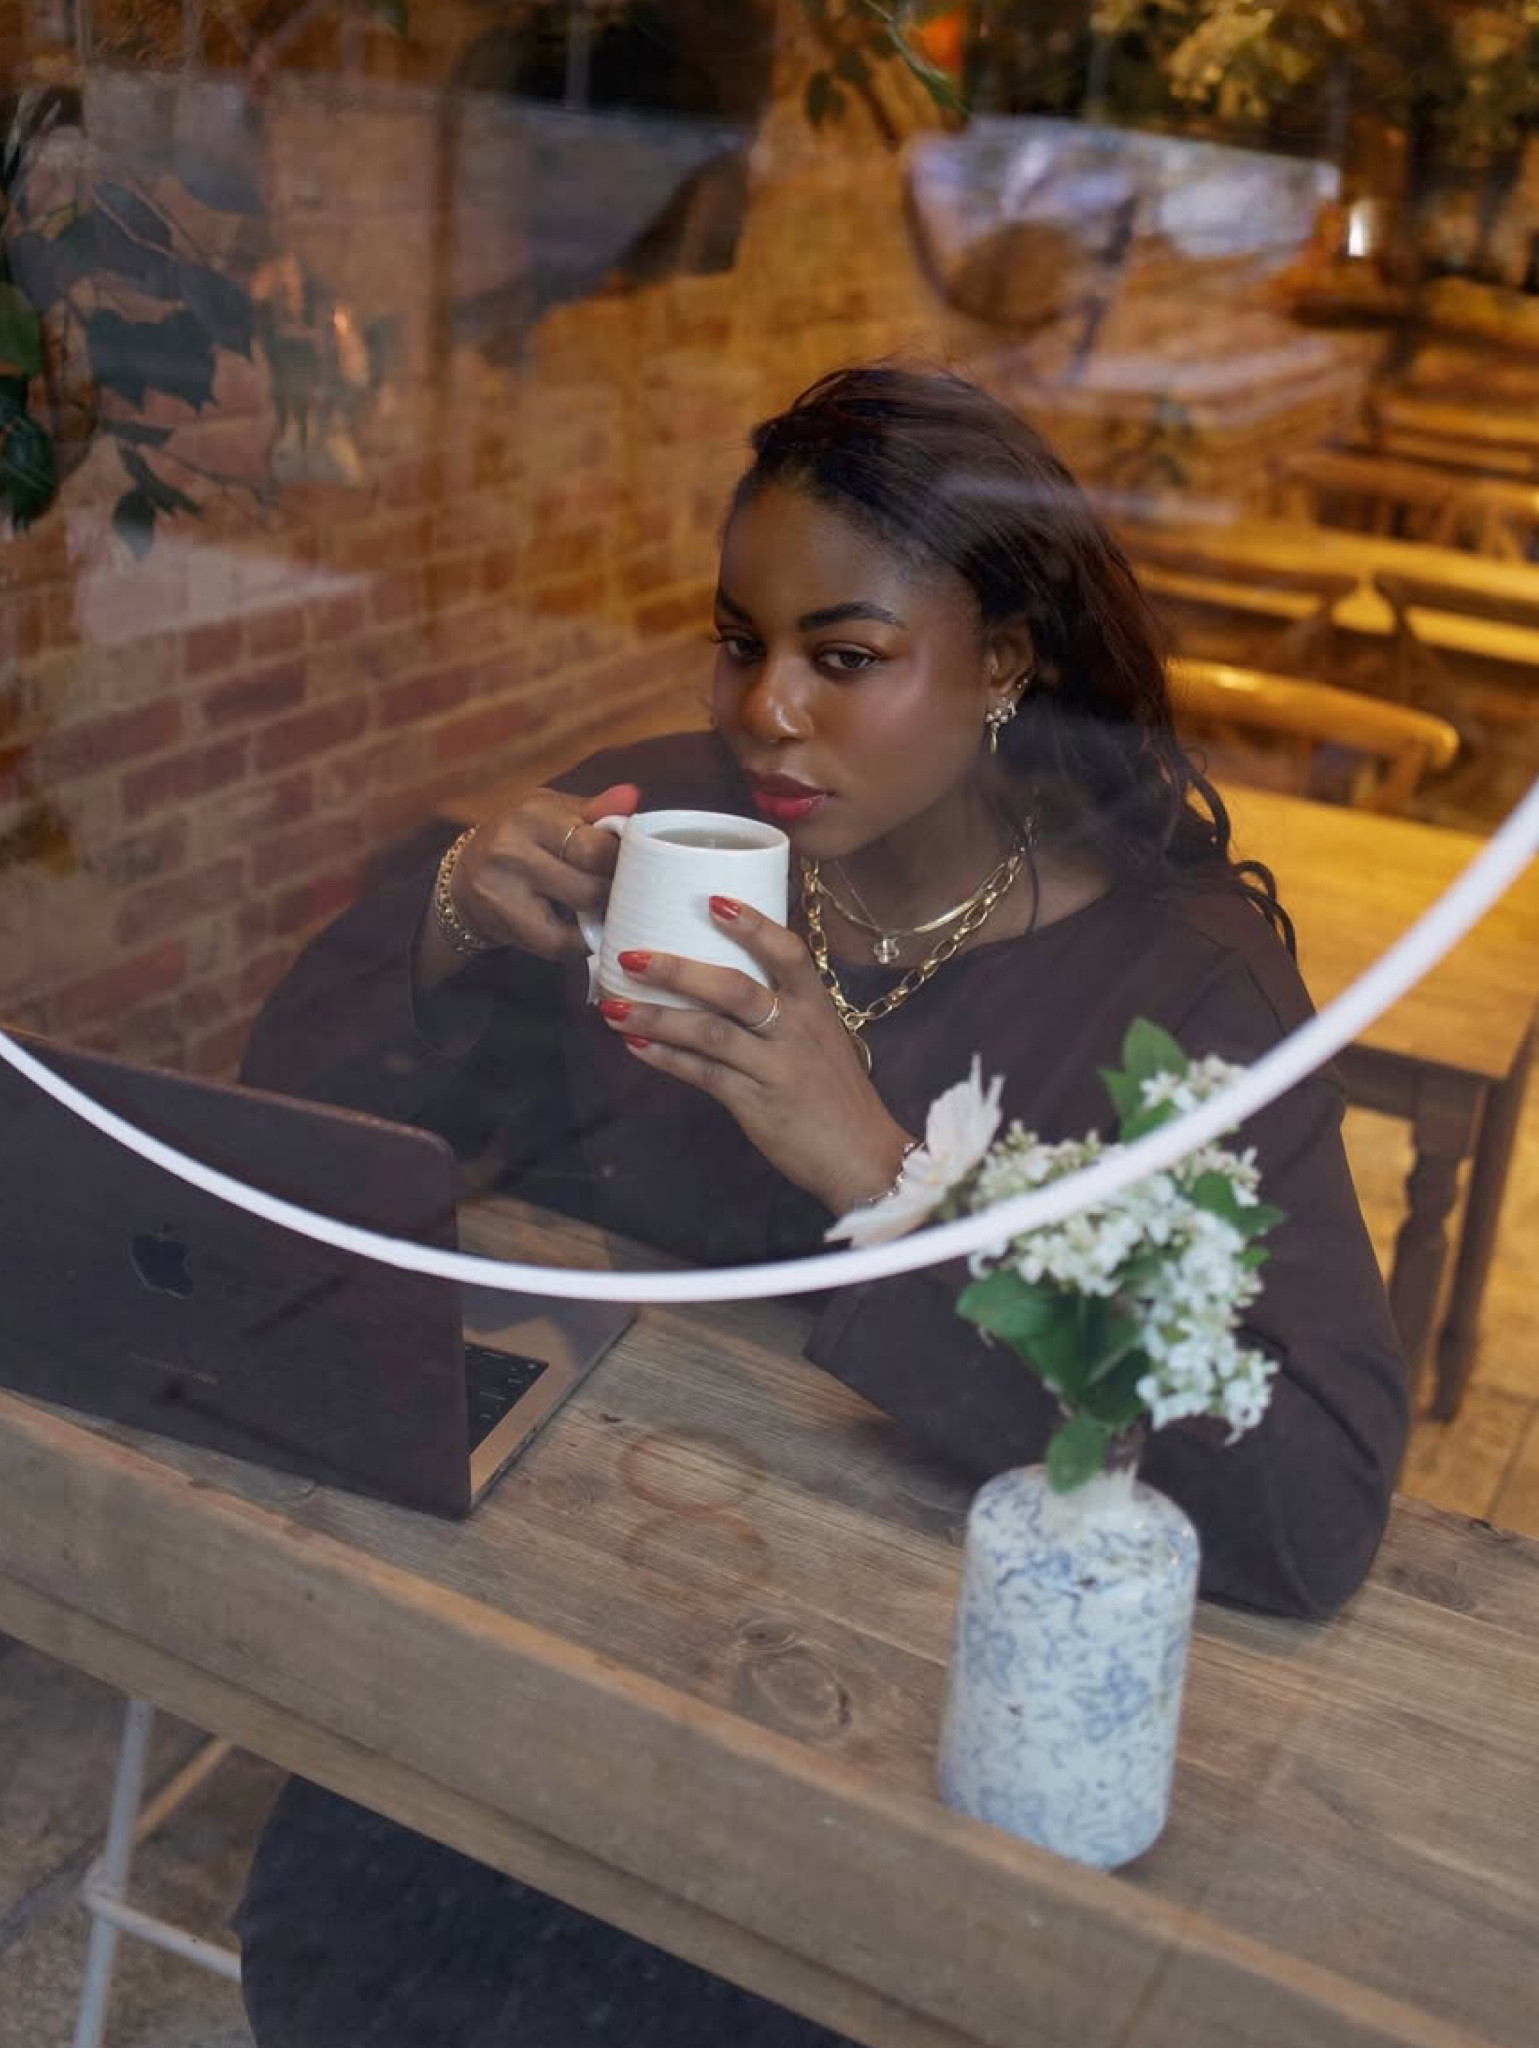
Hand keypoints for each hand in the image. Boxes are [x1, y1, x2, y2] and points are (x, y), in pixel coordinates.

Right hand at [421, 783, 639, 984]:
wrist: (466, 878)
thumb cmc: (524, 841)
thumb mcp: (554, 814)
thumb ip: (595, 811)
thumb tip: (632, 797)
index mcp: (532, 814)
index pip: (597, 845)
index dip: (624, 860)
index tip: (632, 864)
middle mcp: (512, 849)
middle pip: (592, 882)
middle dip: (615, 889)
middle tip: (622, 889)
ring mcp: (505, 890)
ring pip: (581, 912)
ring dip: (601, 913)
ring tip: (603, 905)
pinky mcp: (506, 925)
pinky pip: (562, 943)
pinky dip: (580, 940)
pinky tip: (581, 927)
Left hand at [594, 895, 912, 1216]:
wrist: (863, 1156)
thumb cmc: (838, 1095)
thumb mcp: (823, 1040)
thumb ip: (783, 1012)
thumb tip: (721, 986)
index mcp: (816, 1006)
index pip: (787, 952)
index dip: (751, 924)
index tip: (711, 900)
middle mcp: (797, 1030)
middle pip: (733, 987)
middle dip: (676, 969)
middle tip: (630, 957)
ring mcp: (776, 1067)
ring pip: (708, 1032)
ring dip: (655, 1016)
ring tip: (611, 1006)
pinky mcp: (757, 1103)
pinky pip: (702, 1074)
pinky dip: (665, 1057)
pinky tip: (635, 1045)